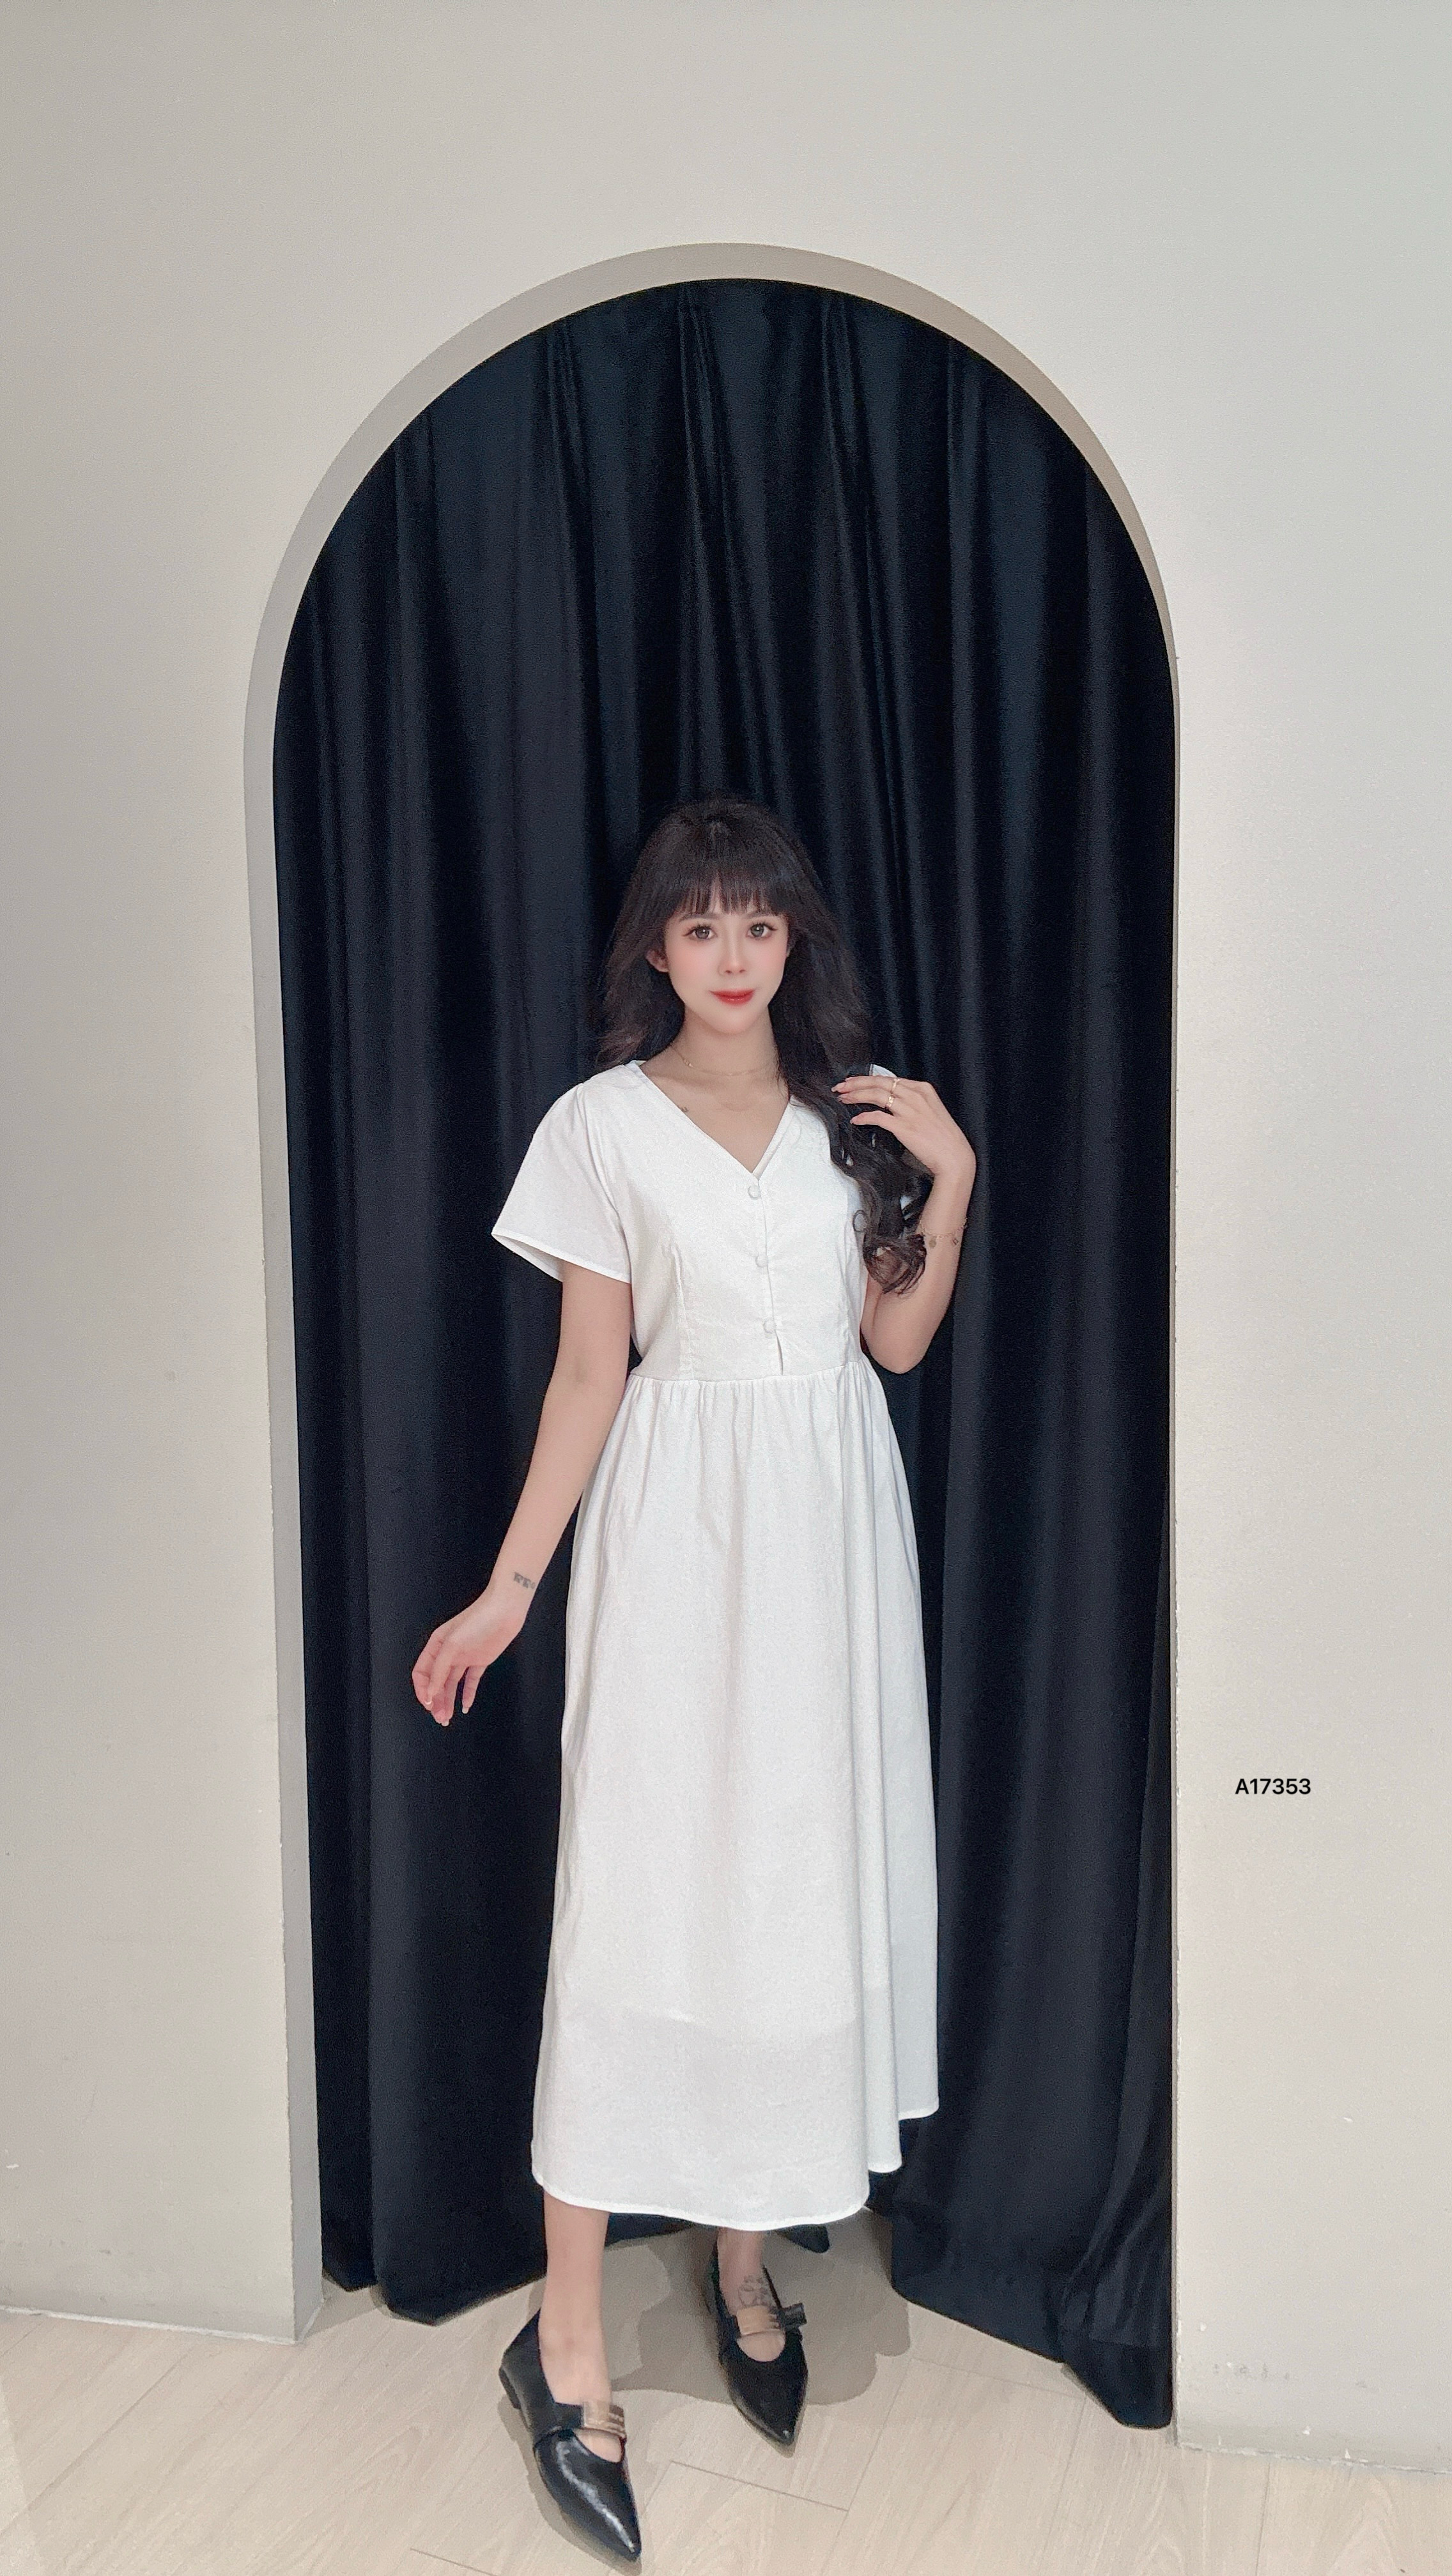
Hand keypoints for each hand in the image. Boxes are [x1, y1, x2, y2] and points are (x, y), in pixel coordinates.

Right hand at [411, 1580, 529, 1726]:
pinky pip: (470, 1681)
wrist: (505, 1610)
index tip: (429, 1705)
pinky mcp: (480, 1660)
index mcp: (436, 1646)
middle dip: (435, 1701)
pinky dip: (467, 1694)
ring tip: (448, 1718)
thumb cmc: (478, 1621)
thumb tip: (430, 1693)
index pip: (422, 1673)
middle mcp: (448, 1653)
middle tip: (440, 1718)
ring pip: (451, 1684)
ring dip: (448, 1701)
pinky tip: (465, 1706)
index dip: (423, 1690)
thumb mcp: (452, 1645)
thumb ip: (439, 1670)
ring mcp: (464, 1657)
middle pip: (436, 1682)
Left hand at [831, 1070, 976, 1196]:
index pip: (889, 1078)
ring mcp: (910, 1111)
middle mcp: (916, 1096)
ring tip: (843, 1099)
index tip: (852, 1082)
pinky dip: (864, 1117)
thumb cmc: (943, 1137)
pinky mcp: (904, 1127)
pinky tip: (855, 1120)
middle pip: (879, 1083)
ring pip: (876, 1095)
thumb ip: (912, 1102)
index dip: (867, 1079)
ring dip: (856, 1096)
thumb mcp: (931, 1111)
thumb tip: (891, 1101)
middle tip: (840, 1087)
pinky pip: (878, 1117)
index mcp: (923, 1089)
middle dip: (856, 1083)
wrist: (954, 1157)